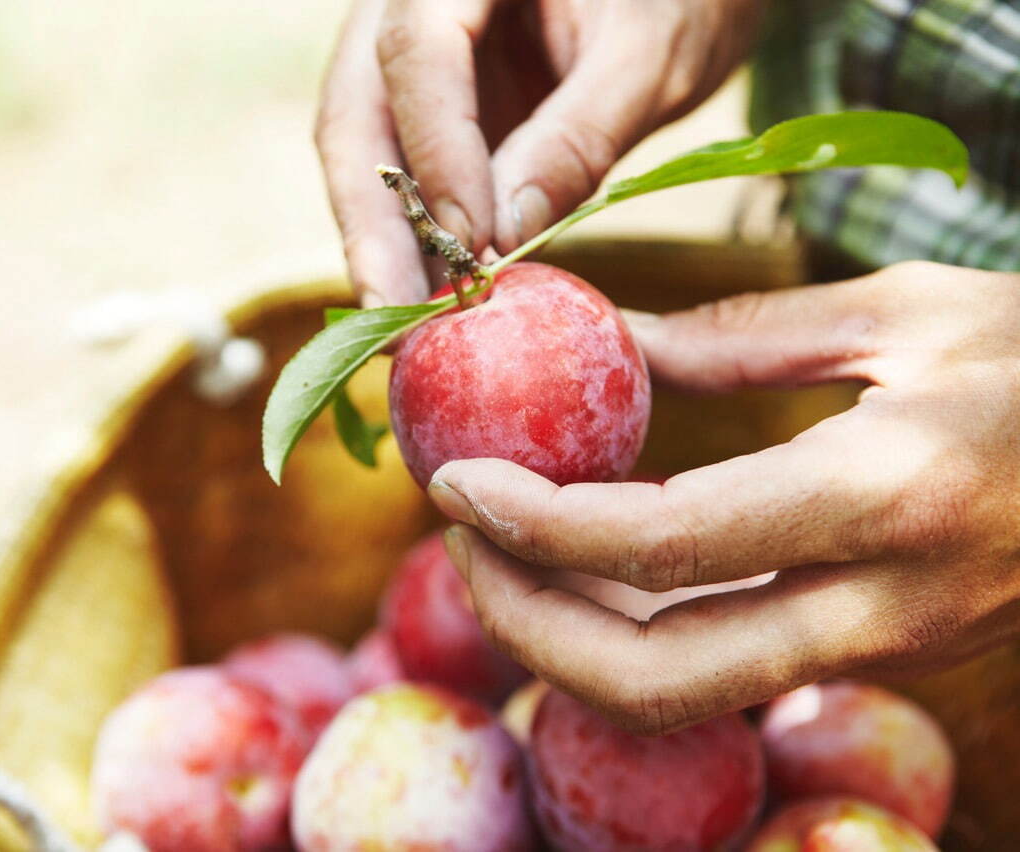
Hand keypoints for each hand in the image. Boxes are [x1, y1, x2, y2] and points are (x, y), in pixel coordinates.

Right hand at [315, 0, 763, 305]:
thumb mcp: (650, 54)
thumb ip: (579, 134)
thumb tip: (503, 235)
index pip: (418, 50)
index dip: (437, 152)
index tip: (472, 246)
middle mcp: (409, 4)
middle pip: (358, 116)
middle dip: (373, 223)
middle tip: (393, 317)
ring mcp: (409, 60)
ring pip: (365, 155)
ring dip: (384, 244)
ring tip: (409, 327)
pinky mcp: (427, 110)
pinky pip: (402, 176)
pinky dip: (414, 239)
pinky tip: (432, 298)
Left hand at [427, 261, 1019, 734]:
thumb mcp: (905, 312)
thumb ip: (743, 332)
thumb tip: (612, 340)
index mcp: (890, 491)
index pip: (670, 546)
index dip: (538, 526)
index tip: (455, 481)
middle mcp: (885, 603)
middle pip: (657, 677)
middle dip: (526, 621)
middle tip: (458, 535)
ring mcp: (884, 649)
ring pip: (681, 695)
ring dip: (564, 636)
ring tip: (499, 544)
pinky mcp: (878, 658)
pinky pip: (721, 673)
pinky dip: (629, 632)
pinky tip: (585, 566)